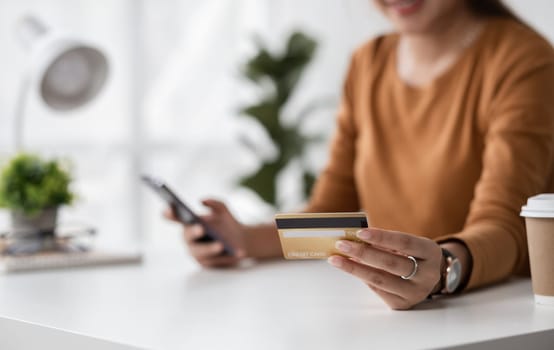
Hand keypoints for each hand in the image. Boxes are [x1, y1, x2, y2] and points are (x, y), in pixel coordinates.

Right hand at [164, 199, 246, 267]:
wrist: (240, 239)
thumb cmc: (226, 224)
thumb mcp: (223, 211)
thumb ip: (215, 204)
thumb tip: (203, 201)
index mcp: (189, 223)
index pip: (175, 218)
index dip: (169, 214)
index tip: (169, 209)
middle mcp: (189, 239)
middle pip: (188, 237)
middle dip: (193, 232)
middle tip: (202, 229)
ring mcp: (196, 252)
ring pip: (200, 252)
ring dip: (210, 249)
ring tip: (221, 245)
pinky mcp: (206, 264)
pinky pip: (214, 262)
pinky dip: (225, 258)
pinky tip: (236, 253)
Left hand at [327, 227, 442, 309]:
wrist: (430, 277)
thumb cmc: (413, 255)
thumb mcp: (408, 244)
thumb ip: (386, 241)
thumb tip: (355, 238)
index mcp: (430, 252)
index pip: (404, 242)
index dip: (382, 237)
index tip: (360, 233)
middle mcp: (427, 275)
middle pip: (391, 263)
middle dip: (363, 253)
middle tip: (342, 245)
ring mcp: (416, 292)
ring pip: (381, 279)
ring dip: (355, 268)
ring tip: (337, 259)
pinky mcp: (403, 304)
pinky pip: (378, 290)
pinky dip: (362, 277)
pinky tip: (351, 268)